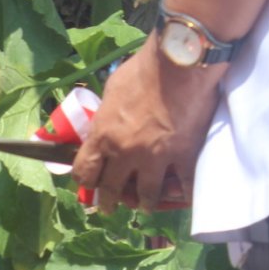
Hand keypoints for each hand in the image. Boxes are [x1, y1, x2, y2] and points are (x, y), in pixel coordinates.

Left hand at [71, 32, 224, 213]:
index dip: (86, 181)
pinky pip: (182, 186)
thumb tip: (104, 124)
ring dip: (144, 202)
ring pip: (146, 195)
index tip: (90, 183)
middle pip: (111, 189)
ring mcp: (155, 158)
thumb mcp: (112, 91)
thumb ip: (106, 115)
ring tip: (145, 204)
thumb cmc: (143, 69)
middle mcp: (125, 154)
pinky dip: (181, 193)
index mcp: (103, 136)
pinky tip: (179, 196)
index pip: (84, 172)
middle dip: (109, 201)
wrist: (180, 62)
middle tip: (110, 207)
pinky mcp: (183, 156)